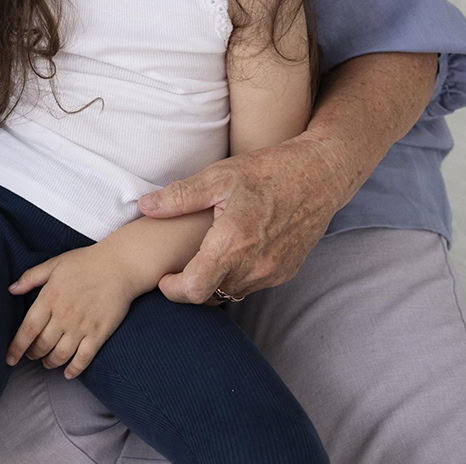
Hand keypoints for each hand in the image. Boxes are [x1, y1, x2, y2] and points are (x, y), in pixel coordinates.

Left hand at [5, 245, 138, 378]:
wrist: (120, 266)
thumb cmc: (85, 262)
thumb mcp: (54, 264)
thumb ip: (30, 277)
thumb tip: (11, 289)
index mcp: (49, 298)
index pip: (27, 330)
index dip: (16, 347)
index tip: (9, 358)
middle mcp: (63, 316)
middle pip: (42, 345)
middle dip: (33, 354)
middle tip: (31, 355)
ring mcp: (82, 326)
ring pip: (60, 355)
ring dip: (50, 363)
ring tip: (47, 363)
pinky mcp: (99, 333)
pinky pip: (83, 358)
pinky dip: (74, 369)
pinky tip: (68, 373)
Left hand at [135, 135, 348, 302]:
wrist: (321, 175)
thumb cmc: (268, 170)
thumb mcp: (219, 175)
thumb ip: (180, 196)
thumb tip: (145, 206)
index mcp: (234, 242)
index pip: (195, 289)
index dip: (173, 290)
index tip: (164, 278)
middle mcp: (256, 265)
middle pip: (211, 295)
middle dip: (190, 286)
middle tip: (177, 266)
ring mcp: (274, 272)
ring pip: (232, 292)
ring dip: (214, 282)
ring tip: (202, 257)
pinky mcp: (286, 271)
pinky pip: (253, 284)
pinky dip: (237, 276)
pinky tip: (231, 253)